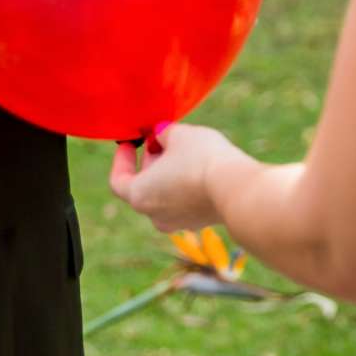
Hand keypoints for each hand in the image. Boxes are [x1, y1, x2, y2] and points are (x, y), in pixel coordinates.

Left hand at [110, 122, 242, 233]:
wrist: (237, 189)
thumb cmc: (201, 159)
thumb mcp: (178, 134)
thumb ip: (163, 133)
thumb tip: (162, 135)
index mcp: (139, 195)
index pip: (118, 181)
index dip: (122, 159)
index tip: (129, 144)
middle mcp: (154, 215)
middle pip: (142, 187)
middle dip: (149, 162)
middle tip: (158, 141)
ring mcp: (178, 222)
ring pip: (164, 196)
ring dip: (167, 174)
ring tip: (181, 151)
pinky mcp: (199, 222)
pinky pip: (184, 202)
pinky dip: (184, 185)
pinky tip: (198, 166)